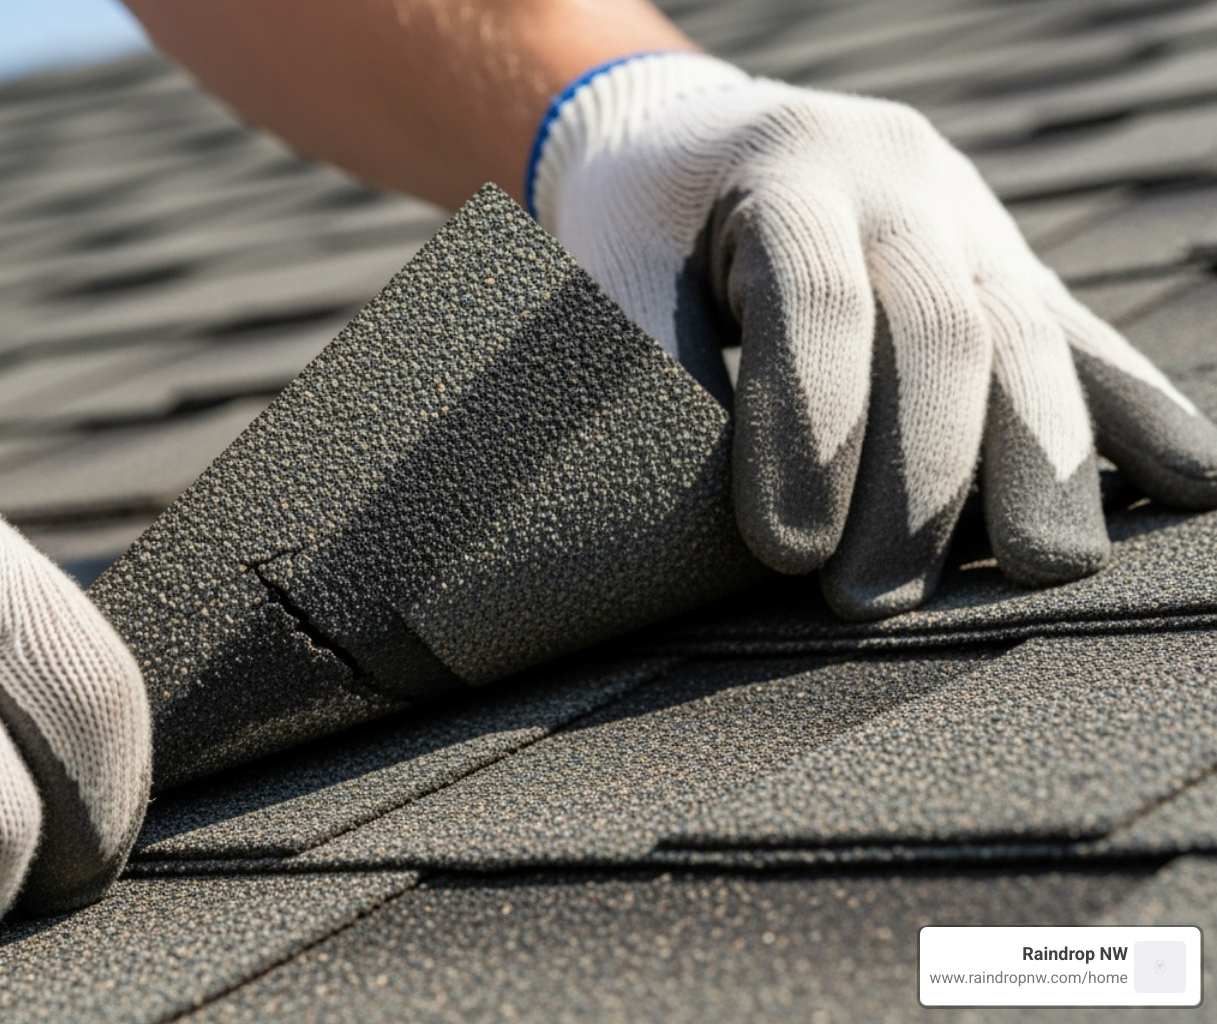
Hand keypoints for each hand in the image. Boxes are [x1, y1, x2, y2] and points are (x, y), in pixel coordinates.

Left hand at [529, 52, 1216, 618]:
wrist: (703, 137)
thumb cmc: (642, 223)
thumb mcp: (613, 271)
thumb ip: (647, 371)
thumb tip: (679, 520)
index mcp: (788, 168)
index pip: (815, 301)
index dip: (805, 429)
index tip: (784, 551)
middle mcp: (898, 182)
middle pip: (939, 328)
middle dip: (917, 480)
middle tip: (869, 601)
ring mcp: (969, 220)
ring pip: (1031, 337)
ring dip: (1039, 466)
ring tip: (1037, 575)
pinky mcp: (1008, 264)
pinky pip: (1085, 335)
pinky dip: (1136, 410)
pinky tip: (1188, 482)